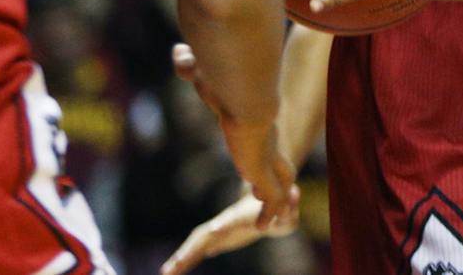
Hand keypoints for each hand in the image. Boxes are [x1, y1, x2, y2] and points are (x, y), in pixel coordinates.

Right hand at [161, 192, 295, 274]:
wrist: (266, 202)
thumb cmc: (280, 206)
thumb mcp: (289, 206)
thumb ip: (291, 205)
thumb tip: (296, 195)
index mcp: (243, 215)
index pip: (233, 220)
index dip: (225, 225)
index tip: (214, 231)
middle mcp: (226, 222)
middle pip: (205, 236)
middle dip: (190, 250)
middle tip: (174, 265)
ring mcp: (218, 231)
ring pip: (196, 245)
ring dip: (181, 258)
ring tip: (166, 273)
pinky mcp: (217, 239)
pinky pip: (197, 251)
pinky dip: (185, 261)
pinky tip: (172, 272)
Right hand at [170, 44, 299, 233]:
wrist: (247, 96)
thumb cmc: (225, 84)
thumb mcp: (204, 77)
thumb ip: (191, 67)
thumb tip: (177, 51)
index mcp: (255, 121)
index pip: (264, 137)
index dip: (266, 147)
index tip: (267, 156)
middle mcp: (264, 140)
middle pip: (277, 159)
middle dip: (279, 172)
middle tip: (279, 187)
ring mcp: (268, 158)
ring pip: (279, 180)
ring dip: (277, 195)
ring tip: (272, 215)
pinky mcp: (266, 175)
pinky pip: (272, 199)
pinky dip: (269, 212)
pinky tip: (265, 226)